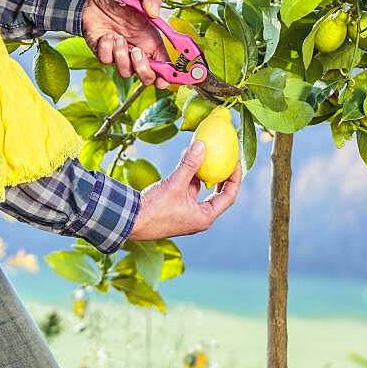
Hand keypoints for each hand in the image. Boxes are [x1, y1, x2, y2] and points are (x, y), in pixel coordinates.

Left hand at [81, 0, 171, 88]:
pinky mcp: (103, 53)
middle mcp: (138, 51)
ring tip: (117, 37)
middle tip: (136, 52)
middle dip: (144, 70)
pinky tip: (106, 35)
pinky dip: (106, 49)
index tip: (165, 78)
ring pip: (126, 72)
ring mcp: (120, 54)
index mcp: (152, 40)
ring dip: (122, 56)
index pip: (164, 65)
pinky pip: (106, 61)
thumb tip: (154, 13)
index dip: (167, 76)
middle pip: (147, 77)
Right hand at [127, 138, 241, 241]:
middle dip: (222, 175)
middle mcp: (198, 217)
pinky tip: (186, 160)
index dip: (234, 178)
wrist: (130, 222)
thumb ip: (189, 165)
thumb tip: (202, 145)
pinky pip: (188, 190)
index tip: (236, 161)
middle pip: (218, 194)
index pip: (228, 196)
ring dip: (203, 173)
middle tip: (227, 158)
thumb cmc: (154, 209)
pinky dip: (189, 176)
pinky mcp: (175, 208)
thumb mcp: (174, 185)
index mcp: (204, 217)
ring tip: (205, 153)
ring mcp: (186, 213)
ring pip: (200, 190)